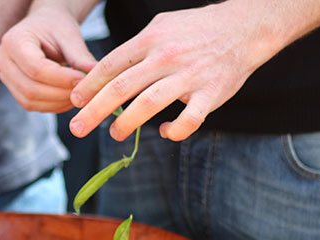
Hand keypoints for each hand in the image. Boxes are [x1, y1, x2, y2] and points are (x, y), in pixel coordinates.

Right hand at [0, 3, 97, 112]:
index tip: (83, 80)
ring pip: (30, 101)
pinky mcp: (14, 90)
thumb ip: (80, 56)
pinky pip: (32, 105)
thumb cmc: (55, 27)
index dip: (61, 79)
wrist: (43, 28)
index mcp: (14, 41)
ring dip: (58, 103)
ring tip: (78, 95)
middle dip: (60, 94)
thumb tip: (96, 75)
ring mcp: (5, 78)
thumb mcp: (69, 35)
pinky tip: (68, 99)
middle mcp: (3, 60)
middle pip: (31, 88)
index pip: (36, 68)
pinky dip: (53, 106)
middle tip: (84, 92)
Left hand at [70, 3, 270, 141]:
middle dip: (94, 111)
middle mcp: (166, 56)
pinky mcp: (211, 94)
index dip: (89, 85)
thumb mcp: (161, 26)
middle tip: (77, 128)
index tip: (74, 100)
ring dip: (126, 123)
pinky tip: (165, 132)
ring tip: (113, 133)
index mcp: (150, 39)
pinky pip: (188, 120)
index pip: (110, 64)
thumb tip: (104, 72)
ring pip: (148, 105)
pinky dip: (174, 131)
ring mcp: (189, 75)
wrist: (245, 27)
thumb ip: (135, 49)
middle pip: (121, 87)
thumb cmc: (197, 30)